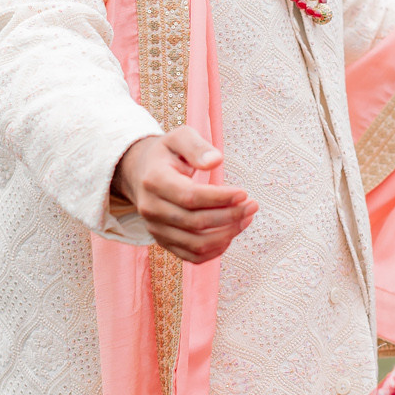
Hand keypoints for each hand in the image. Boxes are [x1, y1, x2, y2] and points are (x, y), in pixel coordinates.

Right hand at [112, 125, 255, 265]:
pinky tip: (231, 234)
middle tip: (252, 205)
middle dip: (230, 216)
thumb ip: (197, 147)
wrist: (142, 173)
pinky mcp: (163, 242)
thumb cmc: (168, 154)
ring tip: (246, 218)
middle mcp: (151, 209)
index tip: (243, 193)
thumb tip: (216, 161)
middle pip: (195, 222)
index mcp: (154, 180)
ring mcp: (156, 228)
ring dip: (227, 234)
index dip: (220, 198)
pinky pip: (191, 256)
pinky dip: (215, 250)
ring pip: (196, 244)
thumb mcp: (179, 138)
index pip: (190, 197)